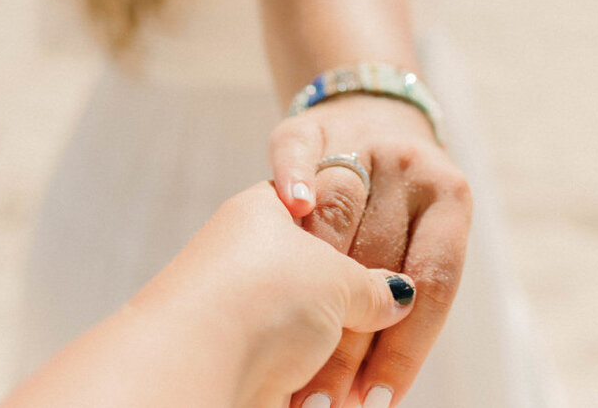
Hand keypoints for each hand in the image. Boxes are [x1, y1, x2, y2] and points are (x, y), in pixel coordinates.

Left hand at [3, 182, 414, 407]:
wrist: (197, 367)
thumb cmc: (263, 297)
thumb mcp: (335, 277)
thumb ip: (373, 282)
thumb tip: (400, 293)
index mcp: (270, 208)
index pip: (334, 208)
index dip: (369, 237)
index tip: (395, 268)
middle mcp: (255, 251)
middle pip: (331, 274)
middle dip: (361, 307)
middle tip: (388, 322)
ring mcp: (252, 305)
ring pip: (322, 327)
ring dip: (347, 352)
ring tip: (367, 375)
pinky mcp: (253, 357)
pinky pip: (306, 364)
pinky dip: (325, 379)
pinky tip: (345, 391)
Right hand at [269, 94, 472, 406]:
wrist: (370, 113)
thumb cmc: (392, 212)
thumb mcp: (415, 243)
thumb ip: (401, 297)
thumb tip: (372, 392)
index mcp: (450, 194)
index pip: (435, 281)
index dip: (406, 347)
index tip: (377, 400)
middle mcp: (409, 163)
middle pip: (382, 258)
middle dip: (351, 340)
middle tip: (328, 400)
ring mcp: (359, 140)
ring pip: (339, 214)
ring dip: (312, 283)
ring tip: (290, 350)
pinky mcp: (309, 129)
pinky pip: (295, 152)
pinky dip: (295, 177)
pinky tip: (293, 209)